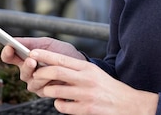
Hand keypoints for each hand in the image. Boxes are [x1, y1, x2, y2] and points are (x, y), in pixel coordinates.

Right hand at [0, 37, 84, 95]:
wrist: (79, 64)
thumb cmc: (62, 53)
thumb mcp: (48, 44)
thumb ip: (31, 43)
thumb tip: (14, 40)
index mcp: (26, 59)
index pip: (10, 57)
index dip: (7, 53)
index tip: (9, 47)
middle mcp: (29, 72)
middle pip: (21, 72)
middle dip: (26, 66)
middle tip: (31, 60)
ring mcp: (36, 83)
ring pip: (32, 82)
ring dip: (39, 74)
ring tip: (46, 68)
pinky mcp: (45, 92)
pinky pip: (43, 89)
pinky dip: (49, 81)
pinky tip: (55, 77)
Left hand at [30, 49, 157, 114]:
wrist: (127, 104)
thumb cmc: (108, 88)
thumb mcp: (95, 74)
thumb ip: (77, 70)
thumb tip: (54, 67)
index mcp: (88, 68)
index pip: (62, 58)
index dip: (45, 56)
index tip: (33, 52)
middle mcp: (86, 78)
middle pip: (55, 72)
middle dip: (40, 73)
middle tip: (34, 76)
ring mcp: (86, 94)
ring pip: (55, 90)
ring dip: (48, 91)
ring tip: (49, 91)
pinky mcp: (86, 108)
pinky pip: (62, 106)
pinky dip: (58, 104)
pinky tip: (63, 103)